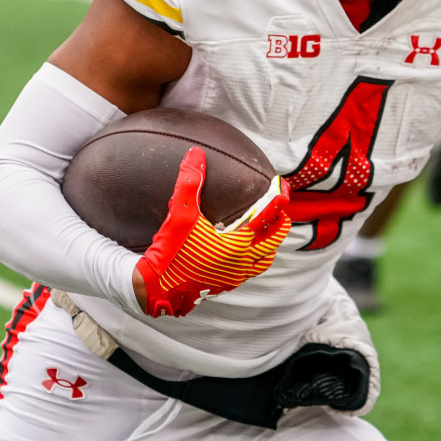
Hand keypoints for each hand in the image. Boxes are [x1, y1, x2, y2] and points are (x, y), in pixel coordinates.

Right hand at [135, 147, 291, 317]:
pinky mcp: (224, 286)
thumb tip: (195, 153)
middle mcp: (240, 262)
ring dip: (269, 246)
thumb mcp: (180, 213)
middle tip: (282, 211)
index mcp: (236, 244)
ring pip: (263, 261)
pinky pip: (249, 272)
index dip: (277, 201)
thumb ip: (189, 181)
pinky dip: (254, 260)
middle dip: (280, 225)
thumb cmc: (170, 251)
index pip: (265, 218)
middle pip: (272, 242)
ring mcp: (234, 277)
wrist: (156, 287)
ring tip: (267, 234)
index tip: (284, 189)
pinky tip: (243, 253)